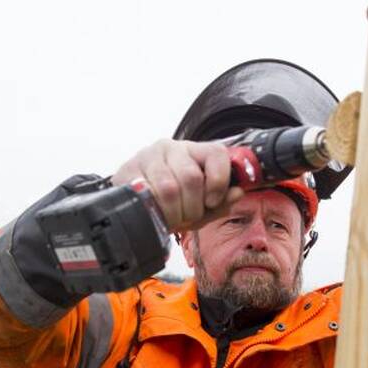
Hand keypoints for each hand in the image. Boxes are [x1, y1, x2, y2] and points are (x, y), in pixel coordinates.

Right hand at [110, 139, 244, 232]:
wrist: (133, 200)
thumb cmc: (172, 202)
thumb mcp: (200, 206)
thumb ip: (221, 202)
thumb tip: (238, 193)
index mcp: (196, 151)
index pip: (217, 154)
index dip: (218, 182)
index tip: (212, 202)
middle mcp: (173, 147)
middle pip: (191, 177)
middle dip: (192, 207)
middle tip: (187, 218)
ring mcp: (149, 156)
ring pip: (168, 187)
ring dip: (173, 213)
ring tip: (171, 219)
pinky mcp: (128, 170)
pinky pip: (146, 193)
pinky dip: (155, 210)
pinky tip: (156, 213)